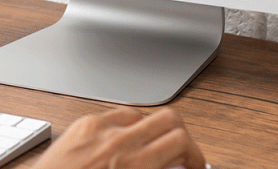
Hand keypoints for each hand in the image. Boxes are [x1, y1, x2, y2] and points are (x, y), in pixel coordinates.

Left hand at [31, 107, 207, 168]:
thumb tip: (173, 167)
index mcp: (134, 165)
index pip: (180, 141)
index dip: (195, 154)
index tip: (193, 165)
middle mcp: (118, 143)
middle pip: (169, 119)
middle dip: (180, 136)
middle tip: (179, 154)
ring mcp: (99, 129)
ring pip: (143, 113)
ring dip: (152, 130)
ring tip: (149, 149)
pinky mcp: (82, 124)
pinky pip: (114, 115)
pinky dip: (125, 127)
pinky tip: (121, 143)